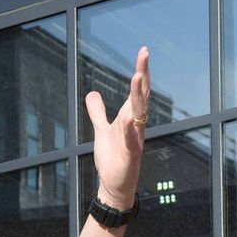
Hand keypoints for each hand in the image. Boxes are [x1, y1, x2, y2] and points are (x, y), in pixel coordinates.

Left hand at [84, 45, 149, 211]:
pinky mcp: (131, 154)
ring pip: (140, 114)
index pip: (138, 90)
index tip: (143, 51)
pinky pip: (131, 140)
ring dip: (139, 96)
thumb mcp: (102, 130)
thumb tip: (92, 93)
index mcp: (130, 117)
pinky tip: (129, 118)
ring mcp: (135, 138)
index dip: (141, 70)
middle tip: (144, 53)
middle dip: (143, 74)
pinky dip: (130, 129)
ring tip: (137, 77)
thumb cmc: (113, 158)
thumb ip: (98, 112)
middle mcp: (136, 124)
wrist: (115, 185)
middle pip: (142, 95)